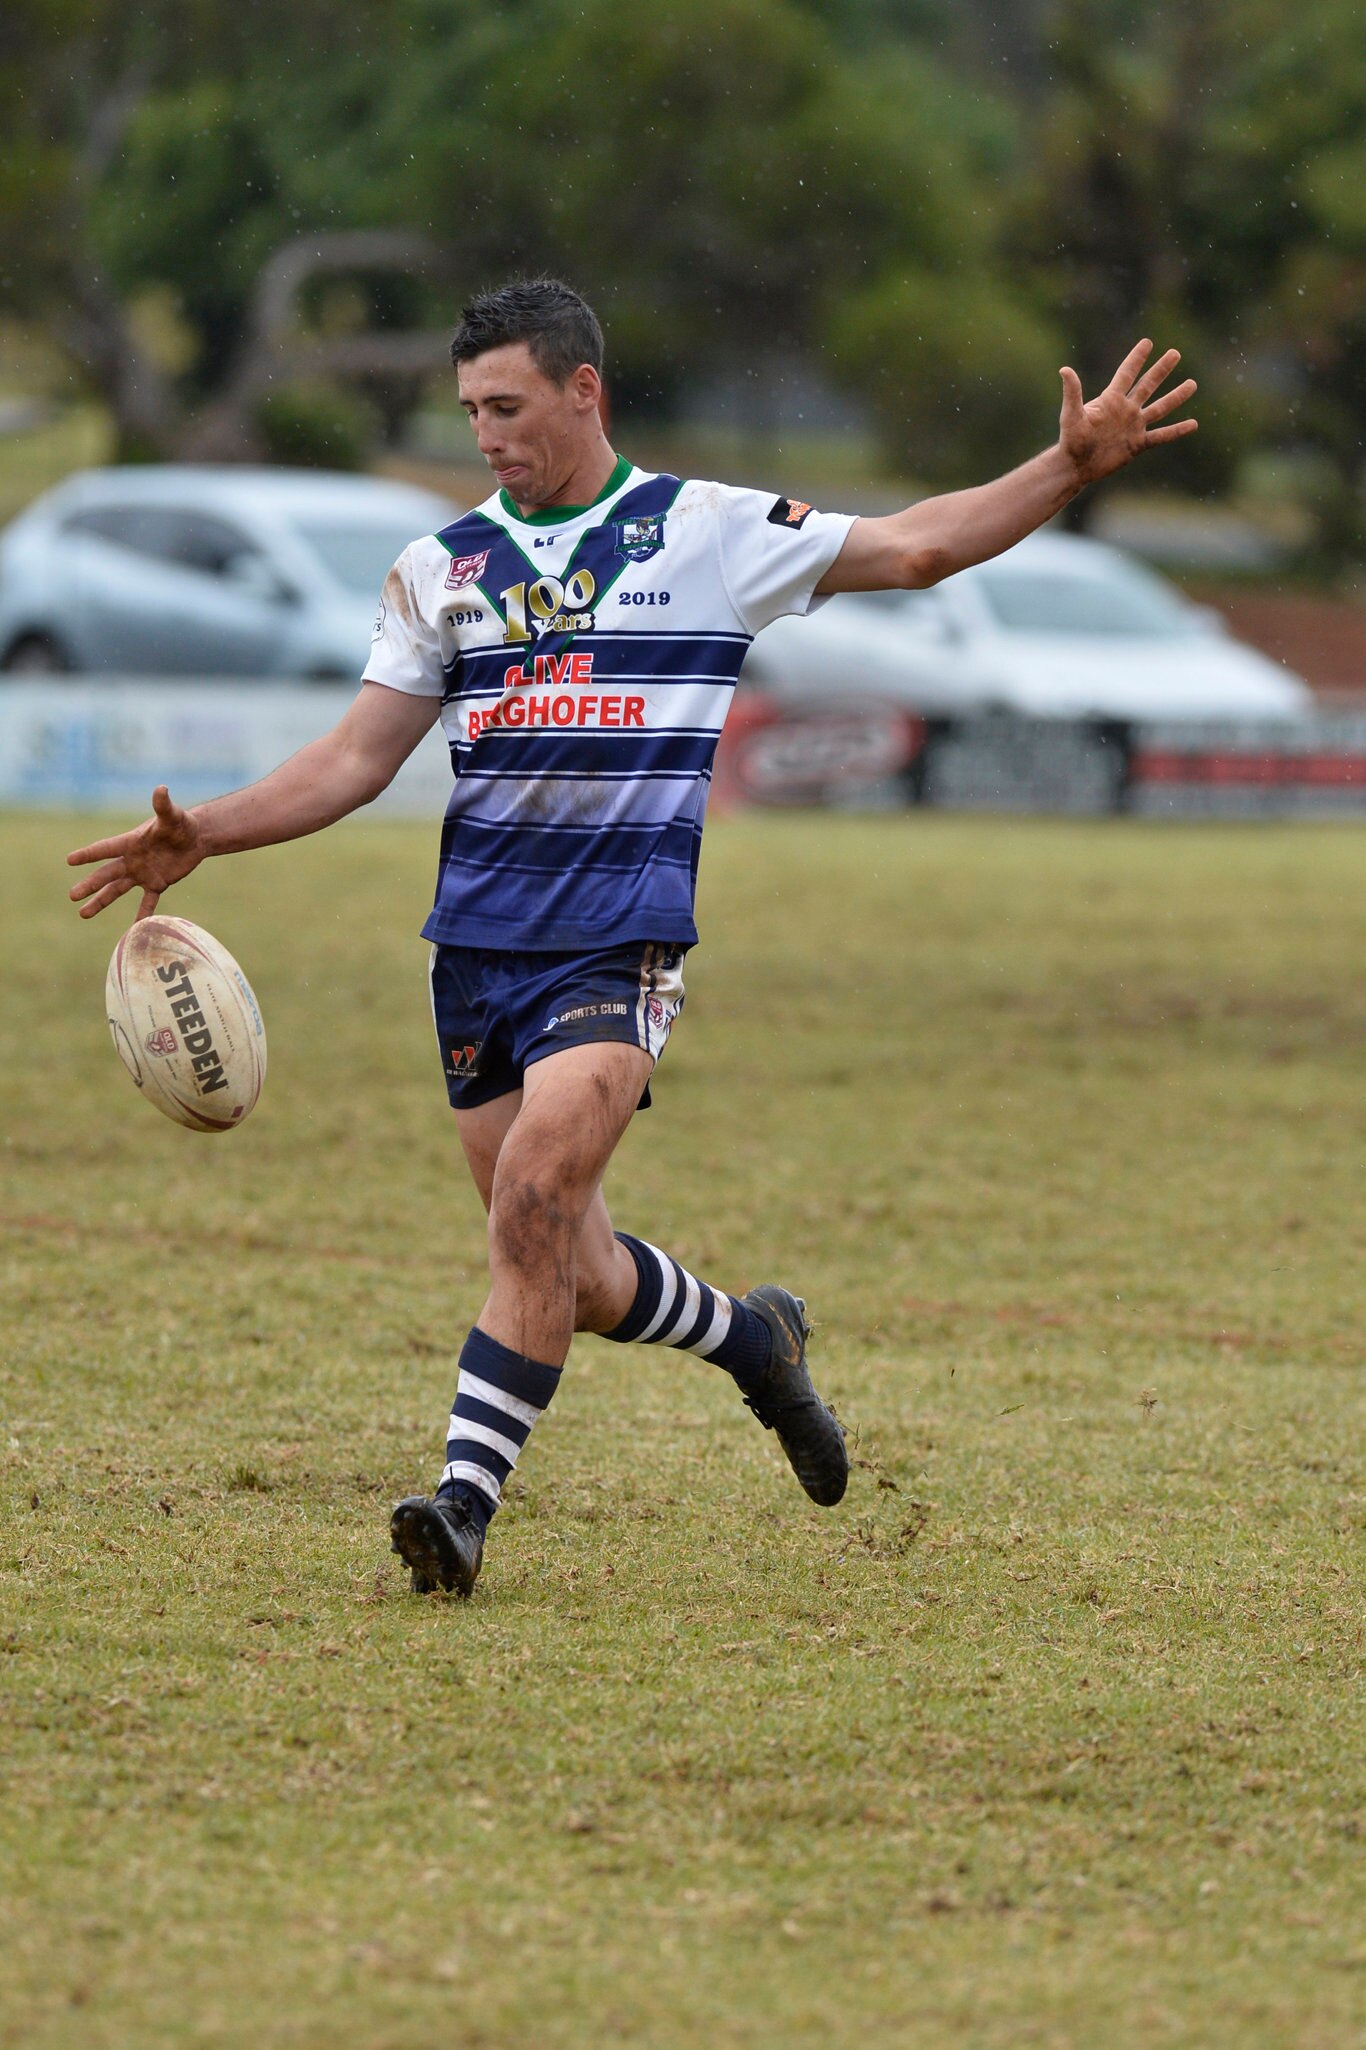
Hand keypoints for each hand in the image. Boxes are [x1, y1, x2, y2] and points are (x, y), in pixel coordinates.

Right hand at [67, 785, 204, 919]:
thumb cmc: (182, 823)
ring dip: (101, 901)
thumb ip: (164, 805)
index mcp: (131, 842)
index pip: (106, 849)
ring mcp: (142, 873)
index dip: (89, 854)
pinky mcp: (157, 884)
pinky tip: (135, 928)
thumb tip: (161, 789)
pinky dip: (142, 914)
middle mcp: (132, 859)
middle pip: (106, 874)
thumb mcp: (173, 816)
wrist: (196, 838)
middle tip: (72, 895)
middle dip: (90, 885)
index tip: (70, 860)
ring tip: (83, 914)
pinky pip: (147, 902)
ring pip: (117, 890)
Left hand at [1059, 340, 1196, 487]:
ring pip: (1159, 408)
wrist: (1076, 465)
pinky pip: (1161, 436)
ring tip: (1192, 384)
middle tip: (1175, 353)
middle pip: (1147, 385)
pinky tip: (1193, 424)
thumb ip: (1073, 393)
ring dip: (1175, 397)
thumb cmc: (1071, 439)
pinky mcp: (1137, 444)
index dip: (1136, 358)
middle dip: (1161, 369)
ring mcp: (1133, 426)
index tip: (1148, 342)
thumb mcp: (1071, 415)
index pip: (1127, 374)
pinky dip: (1176, 431)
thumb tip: (1065, 369)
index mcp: (1111, 399)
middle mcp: (1126, 409)